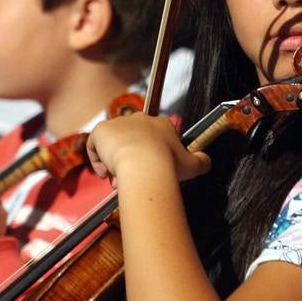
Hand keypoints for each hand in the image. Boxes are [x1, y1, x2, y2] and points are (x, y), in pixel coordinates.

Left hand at [85, 114, 208, 186]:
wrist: (144, 165)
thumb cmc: (168, 166)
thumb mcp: (193, 165)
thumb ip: (202, 161)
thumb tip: (206, 160)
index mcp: (160, 124)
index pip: (151, 138)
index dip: (149, 158)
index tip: (147, 172)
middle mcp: (139, 119)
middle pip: (131, 142)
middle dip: (130, 161)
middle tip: (130, 180)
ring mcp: (119, 123)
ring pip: (114, 145)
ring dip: (114, 163)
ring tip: (117, 181)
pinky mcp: (101, 130)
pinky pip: (95, 145)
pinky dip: (98, 160)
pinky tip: (105, 173)